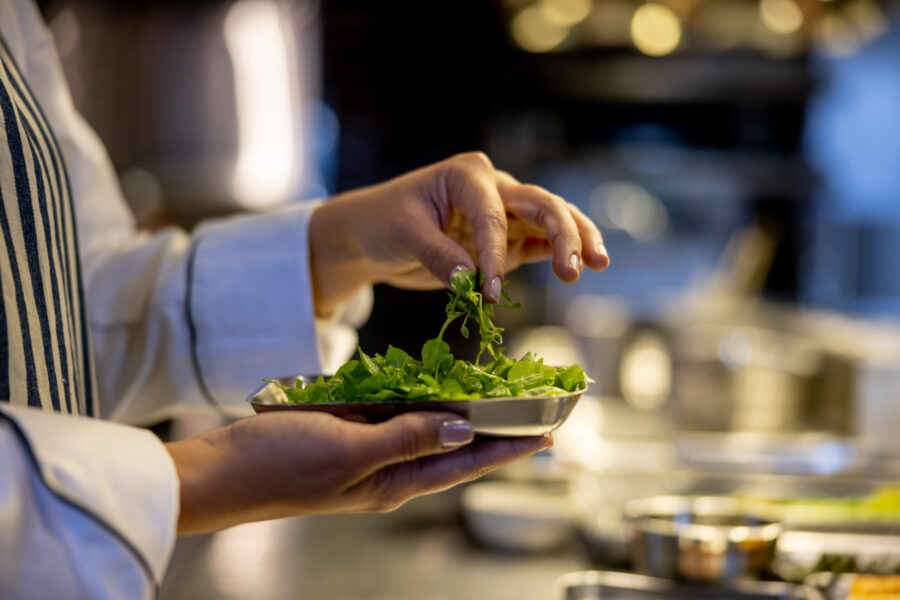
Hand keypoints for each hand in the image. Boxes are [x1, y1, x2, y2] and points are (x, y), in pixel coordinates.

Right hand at [166, 411, 550, 534]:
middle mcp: (387, 469)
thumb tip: (463, 426)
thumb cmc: (278, 467)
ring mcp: (366, 450)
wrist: (220, 472)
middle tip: (535, 408)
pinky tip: (434, 385)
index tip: (550, 434)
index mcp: (394, 483)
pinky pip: (394, 414)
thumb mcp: (349, 452)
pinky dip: (419, 399)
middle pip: (455, 447)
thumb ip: (408, 438)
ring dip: (462, 411)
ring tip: (499, 394)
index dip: (510, 448)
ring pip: (428, 428)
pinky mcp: (346, 431)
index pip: (467, 463)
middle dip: (497, 428)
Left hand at [309, 152, 608, 315]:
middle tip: (573, 270)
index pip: (493, 213)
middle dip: (563, 234)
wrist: (372, 234)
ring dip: (575, 241)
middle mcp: (492, 187)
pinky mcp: (505, 240)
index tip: (491, 290)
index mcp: (466, 174)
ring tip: (597, 264)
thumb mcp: (403, 234)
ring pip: (551, 221)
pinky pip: (538, 244)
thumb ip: (438, 255)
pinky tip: (580, 267)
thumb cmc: (384, 222)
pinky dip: (557, 255)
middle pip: (541, 204)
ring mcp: (504, 213)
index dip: (495, 253)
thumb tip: (469, 280)